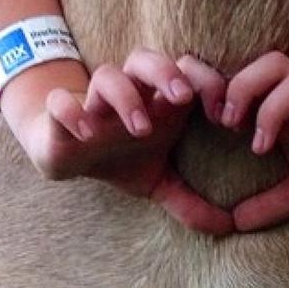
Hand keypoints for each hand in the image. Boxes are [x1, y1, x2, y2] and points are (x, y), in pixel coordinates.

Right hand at [2, 48, 232, 235]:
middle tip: (183, 98)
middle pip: (146, 60)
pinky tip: (86, 134)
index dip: (208, 84)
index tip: (224, 118)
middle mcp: (128, 94)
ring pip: (107, 76)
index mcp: (156, 101)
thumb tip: (229, 228)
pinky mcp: (60, 114)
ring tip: (141, 128)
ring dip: (126, 97)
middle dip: (166, 72)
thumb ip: (191, 203)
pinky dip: (71, 112)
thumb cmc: (119, 158)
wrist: (66, 155)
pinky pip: (60, 102)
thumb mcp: (158, 182)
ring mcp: (93, 102)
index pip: (186, 71)